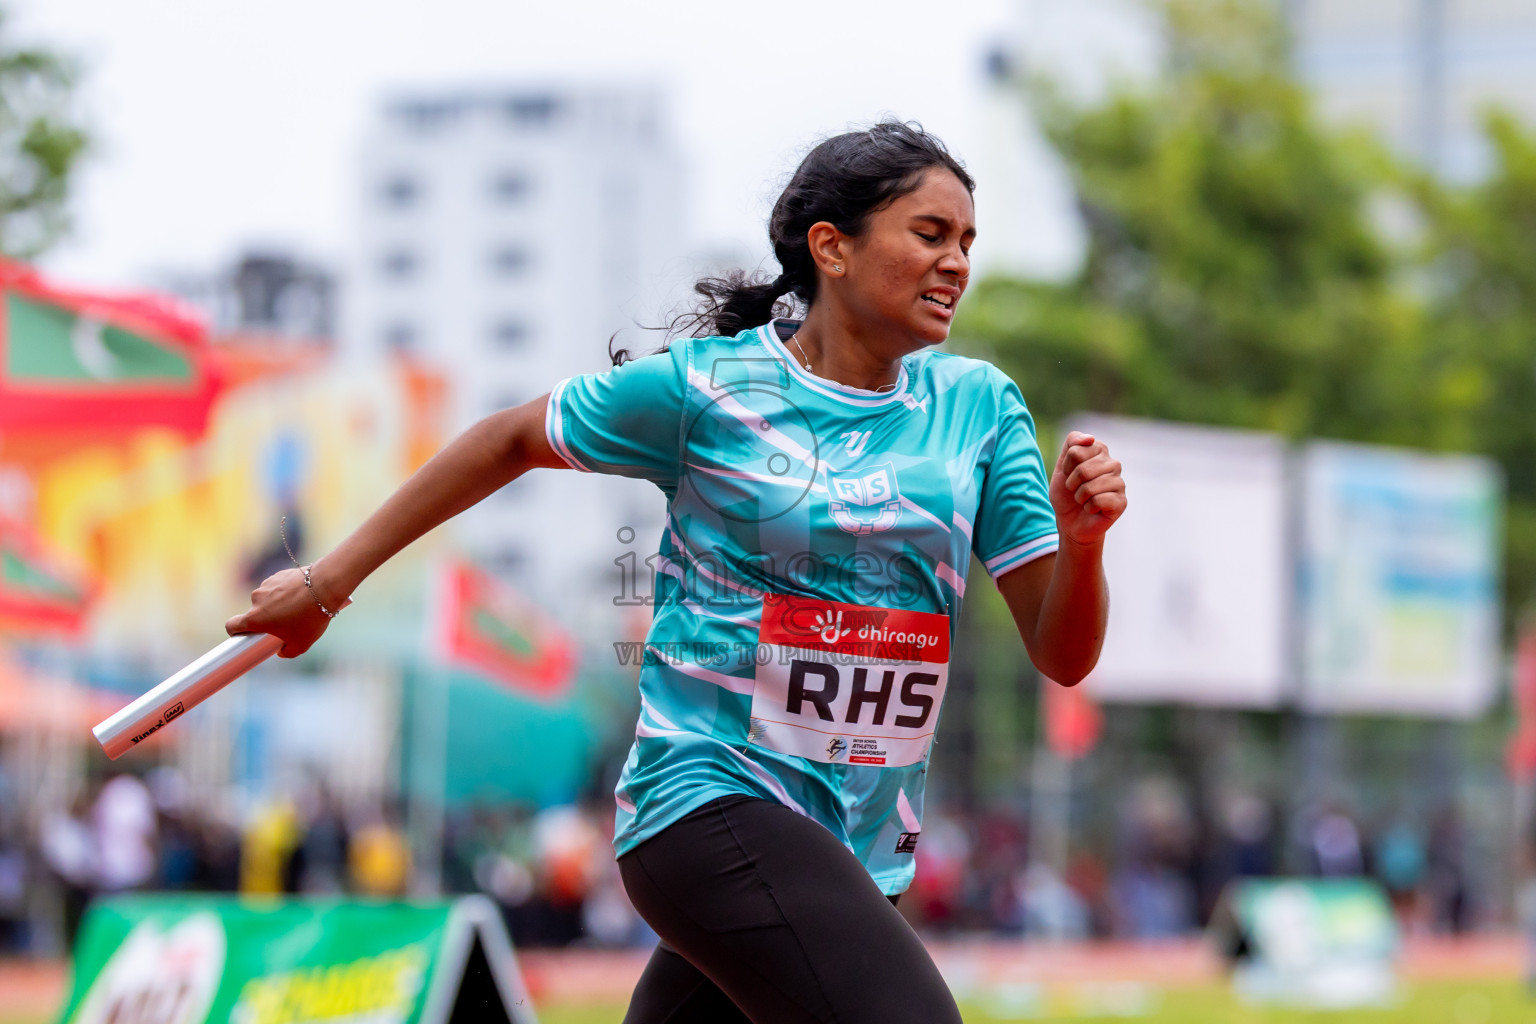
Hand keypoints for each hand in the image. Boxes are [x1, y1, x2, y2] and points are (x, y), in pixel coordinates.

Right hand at [224, 565, 344, 657]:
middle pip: (255, 613)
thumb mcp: (301, 644)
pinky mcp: (278, 575)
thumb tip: (281, 651)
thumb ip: (287, 652)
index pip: (232, 625)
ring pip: (267, 599)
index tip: (244, 634)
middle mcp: (256, 600)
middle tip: (287, 623)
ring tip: (299, 608)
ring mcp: (266, 585)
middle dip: (267, 619)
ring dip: (277, 604)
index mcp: (255, 618)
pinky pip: (277, 587)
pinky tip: (301, 596)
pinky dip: (285, 592)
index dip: (235, 631)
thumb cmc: (310, 617)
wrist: (325, 586)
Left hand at [1049, 431, 1126, 547]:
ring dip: (1079, 497)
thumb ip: (1072, 444)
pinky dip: (1088, 507)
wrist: (1071, 522)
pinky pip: (1098, 500)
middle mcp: (1113, 464)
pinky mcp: (1122, 501)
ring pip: (1090, 486)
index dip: (1066, 467)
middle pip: (1083, 469)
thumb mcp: (1061, 466)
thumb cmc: (1067, 494)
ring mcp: (1119, 483)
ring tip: (1084, 500)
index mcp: (1100, 451)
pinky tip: (1093, 509)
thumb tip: (1091, 438)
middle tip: (1076, 490)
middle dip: (1072, 483)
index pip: (1076, 451)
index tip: (1069, 474)